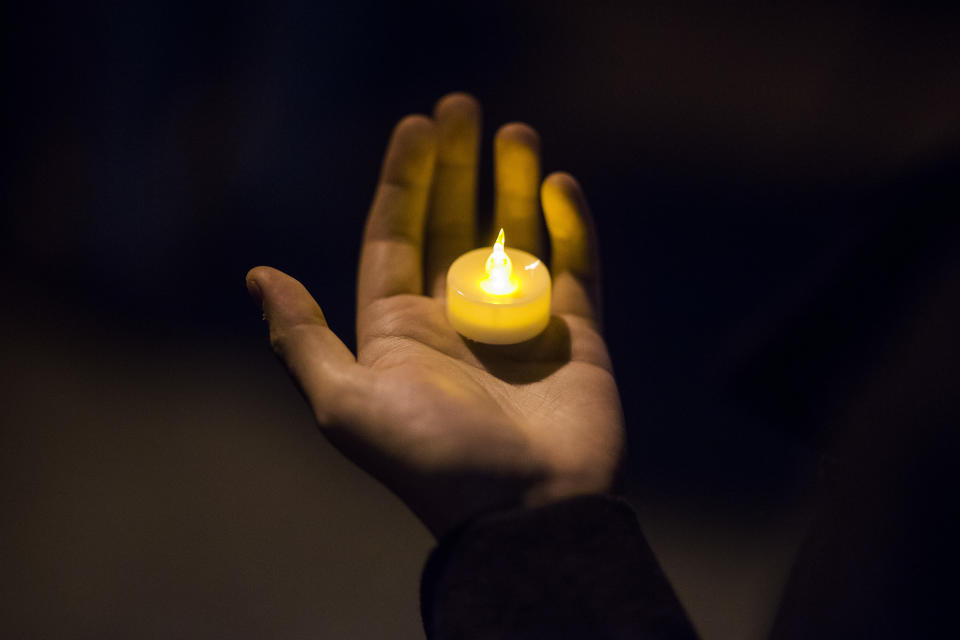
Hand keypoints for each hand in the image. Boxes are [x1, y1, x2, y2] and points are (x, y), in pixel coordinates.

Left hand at [246, 94, 623, 537]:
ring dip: (512, 184)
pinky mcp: (574, 336)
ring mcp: (516, 325)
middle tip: (462, 106)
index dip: (403, 180)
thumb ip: (302, 339)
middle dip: (457, 166)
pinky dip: (569, 225)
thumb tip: (258, 276)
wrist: (523, 514)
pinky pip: (574, 267)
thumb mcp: (345, 404)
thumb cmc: (432, 461)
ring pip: (514, 236)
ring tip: (515, 131)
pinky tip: (558, 184)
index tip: (416, 125)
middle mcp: (454, 320)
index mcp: (399, 330)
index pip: (395, 237)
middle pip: (452, 225)